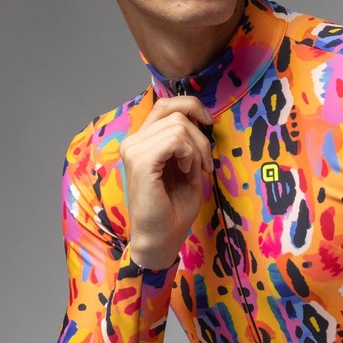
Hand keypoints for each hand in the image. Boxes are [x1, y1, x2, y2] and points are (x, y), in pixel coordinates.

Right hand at [120, 97, 212, 269]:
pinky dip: (190, 155)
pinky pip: (175, 140)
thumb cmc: (174, 207)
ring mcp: (134, 150)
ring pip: (179, 126)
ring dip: (197, 150)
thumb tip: (202, 116)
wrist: (161, 238)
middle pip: (176, 112)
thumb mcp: (187, 166)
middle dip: (200, 135)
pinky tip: (187, 172)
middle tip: (205, 163)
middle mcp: (134, 141)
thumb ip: (187, 140)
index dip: (191, 106)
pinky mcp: (140, 161)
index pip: (165, 103)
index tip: (209, 123)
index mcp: (142, 140)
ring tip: (192, 172)